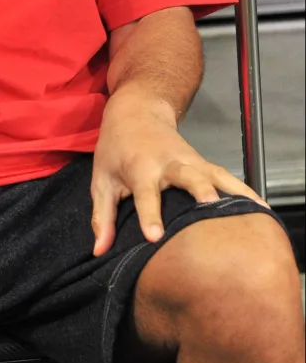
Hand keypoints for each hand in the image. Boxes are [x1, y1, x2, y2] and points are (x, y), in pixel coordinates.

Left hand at [91, 88, 269, 256]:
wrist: (137, 112)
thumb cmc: (116, 150)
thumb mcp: (102, 180)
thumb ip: (102, 216)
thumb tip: (100, 250)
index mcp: (141, 167)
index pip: (145, 193)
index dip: (149, 214)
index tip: (155, 237)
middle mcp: (169, 163)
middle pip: (188, 176)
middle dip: (200, 190)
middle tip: (210, 207)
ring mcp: (191, 161)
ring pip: (215, 175)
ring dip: (233, 192)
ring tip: (254, 215)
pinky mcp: (204, 164)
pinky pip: (227, 178)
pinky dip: (244, 191)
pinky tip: (261, 211)